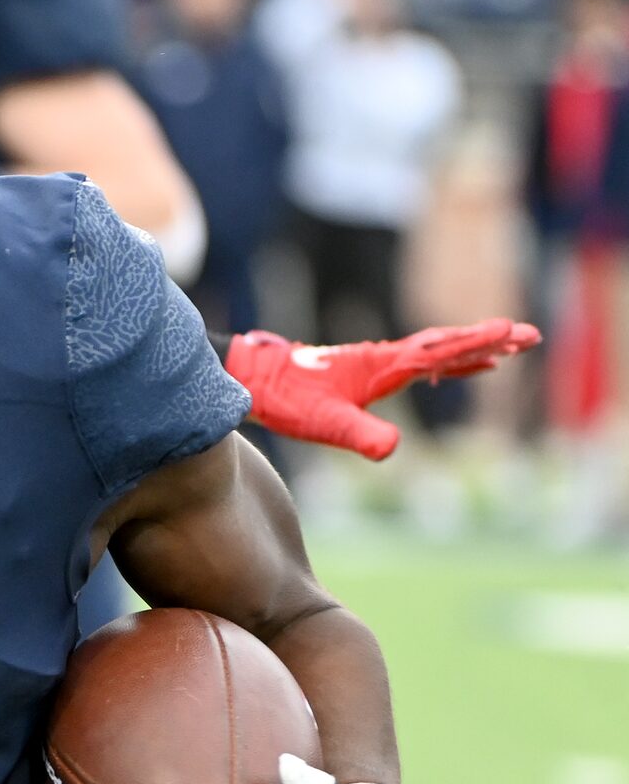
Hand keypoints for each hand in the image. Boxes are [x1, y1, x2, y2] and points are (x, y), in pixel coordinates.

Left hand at [227, 320, 539, 461]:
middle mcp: (384, 359)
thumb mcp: (325, 425)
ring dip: (471, 349)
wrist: (253, 381)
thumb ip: (360, 435)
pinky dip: (445, 362)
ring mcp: (376, 364)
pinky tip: (455, 369)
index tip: (515, 333)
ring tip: (507, 348)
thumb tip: (392, 450)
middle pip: (446, 345)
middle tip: (530, 335)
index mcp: (383, 366)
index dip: (478, 344)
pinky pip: (417, 363)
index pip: (441, 352)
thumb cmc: (287, 399)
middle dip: (488, 341)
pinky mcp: (365, 373)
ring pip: (434, 351)